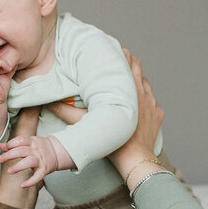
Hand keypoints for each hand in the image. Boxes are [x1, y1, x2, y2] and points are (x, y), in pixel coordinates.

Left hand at [0, 134, 71, 187]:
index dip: (12, 143)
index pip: (21, 140)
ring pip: (29, 162)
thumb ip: (14, 145)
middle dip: (9, 155)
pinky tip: (22, 185)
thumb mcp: (28, 143)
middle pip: (22, 151)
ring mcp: (40, 160)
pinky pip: (37, 177)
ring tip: (9, 171)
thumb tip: (0, 146)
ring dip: (18, 167)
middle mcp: (36, 151)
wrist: (57, 152)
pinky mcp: (44, 170)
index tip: (6, 147)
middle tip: (0, 159)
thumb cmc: (39, 148)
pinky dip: (30, 182)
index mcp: (32, 142)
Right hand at [52, 49, 162, 185]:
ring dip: (137, 80)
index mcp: (128, 90)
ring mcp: (153, 104)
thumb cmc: (113, 143)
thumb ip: (66, 111)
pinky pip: (152, 100)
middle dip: (130, 63)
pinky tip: (138, 101)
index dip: (122, 55)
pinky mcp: (158, 114)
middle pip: (138, 69)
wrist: (136, 159)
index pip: (128, 63)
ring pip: (146, 84)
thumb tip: (49, 102)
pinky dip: (145, 98)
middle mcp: (143, 93)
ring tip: (128, 79)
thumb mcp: (85, 124)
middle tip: (121, 57)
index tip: (116, 49)